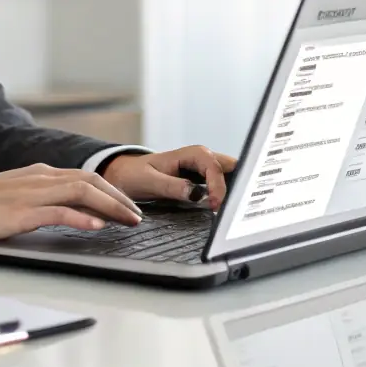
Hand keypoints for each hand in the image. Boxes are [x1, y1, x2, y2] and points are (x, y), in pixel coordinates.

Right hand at [0, 163, 143, 239]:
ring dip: (110, 206)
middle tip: (137, 215)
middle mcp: (42, 178)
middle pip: (90, 181)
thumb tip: (72, 209)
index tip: (127, 205)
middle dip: (118, 197)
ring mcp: (34, 193)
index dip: (110, 190)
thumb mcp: (19, 193)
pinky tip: (97, 226)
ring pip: (82, 191)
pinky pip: (59, 211)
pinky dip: (82, 217)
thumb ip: (45, 196)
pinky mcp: (24, 211)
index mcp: (41, 173)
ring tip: (129, 221)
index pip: (85, 176)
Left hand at [100, 146, 237, 210]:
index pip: (215, 167)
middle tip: (238, 208)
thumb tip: (197, 194)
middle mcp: (202, 159)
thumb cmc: (135, 175)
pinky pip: (223, 185)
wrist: (126, 176)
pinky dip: (228, 196)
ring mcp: (205, 170)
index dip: (218, 186)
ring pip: (230, 176)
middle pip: (231, 168)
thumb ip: (173, 187)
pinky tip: (228, 210)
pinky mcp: (204, 181)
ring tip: (236, 212)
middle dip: (239, 185)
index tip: (215, 206)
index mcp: (192, 154)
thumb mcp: (150, 182)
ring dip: (235, 191)